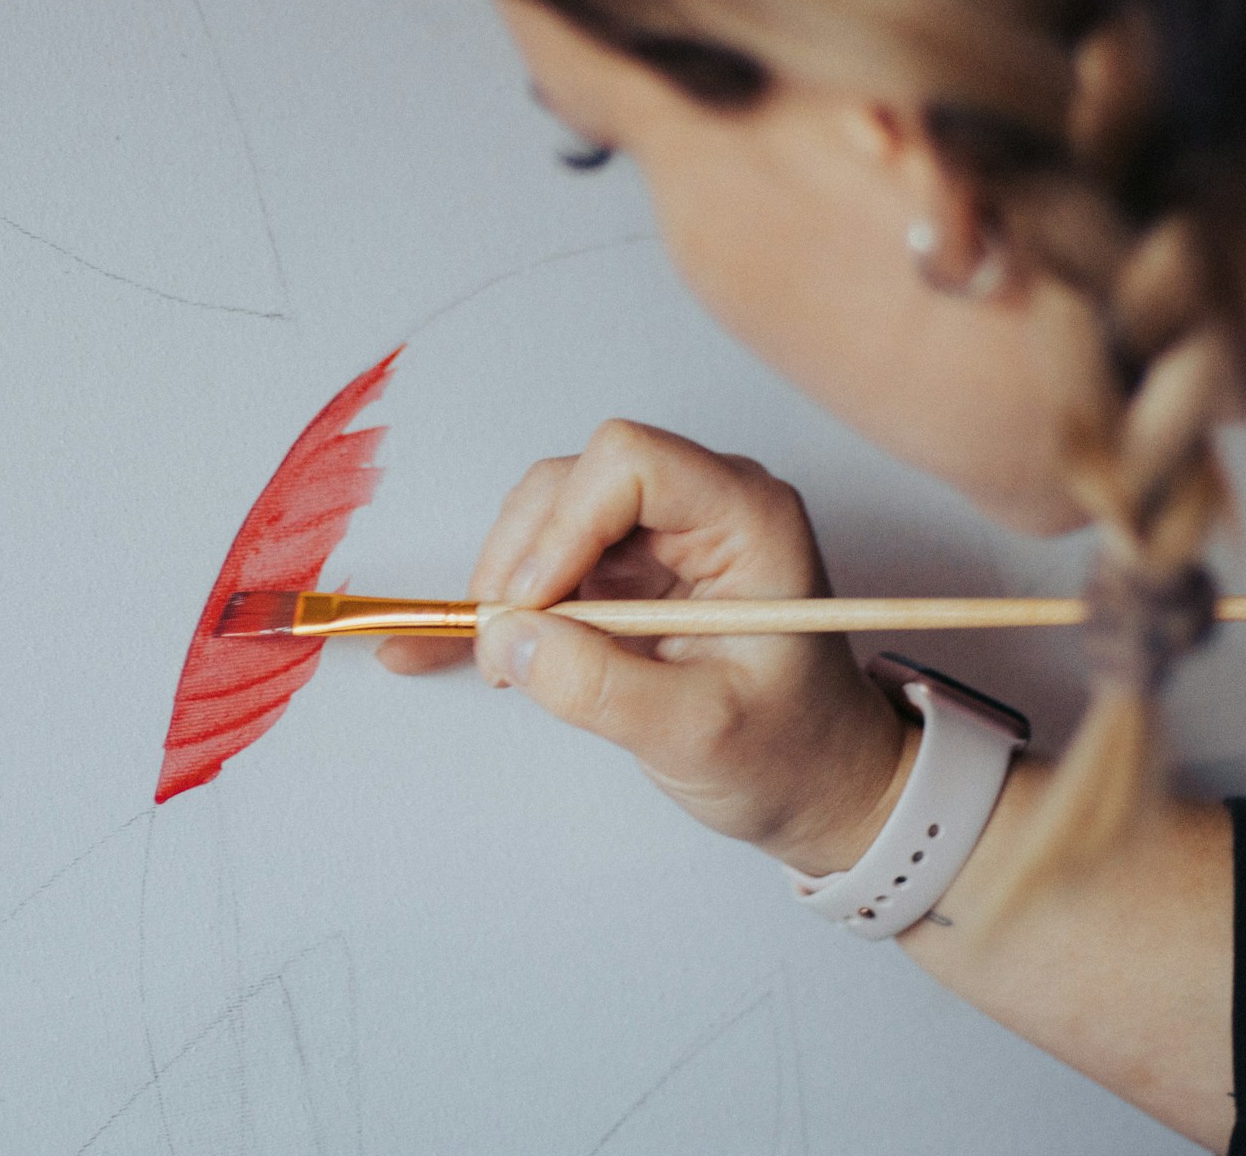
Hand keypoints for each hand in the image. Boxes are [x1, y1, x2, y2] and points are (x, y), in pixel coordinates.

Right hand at [378, 420, 910, 872]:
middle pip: (572, 482)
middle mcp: (702, 506)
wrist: (819, 784)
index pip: (630, 462)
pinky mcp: (625, 572)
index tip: (533, 608)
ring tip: (506, 669)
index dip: (566, 526)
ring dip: (506, 587)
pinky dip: (494, 609)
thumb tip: (509, 638)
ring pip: (545, 517)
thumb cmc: (790, 752)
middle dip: (522, 561)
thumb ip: (603, 687)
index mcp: (746, 517)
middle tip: (506, 653)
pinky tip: (426, 650)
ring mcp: (659, 536)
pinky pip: (540, 565)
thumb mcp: (700, 734)